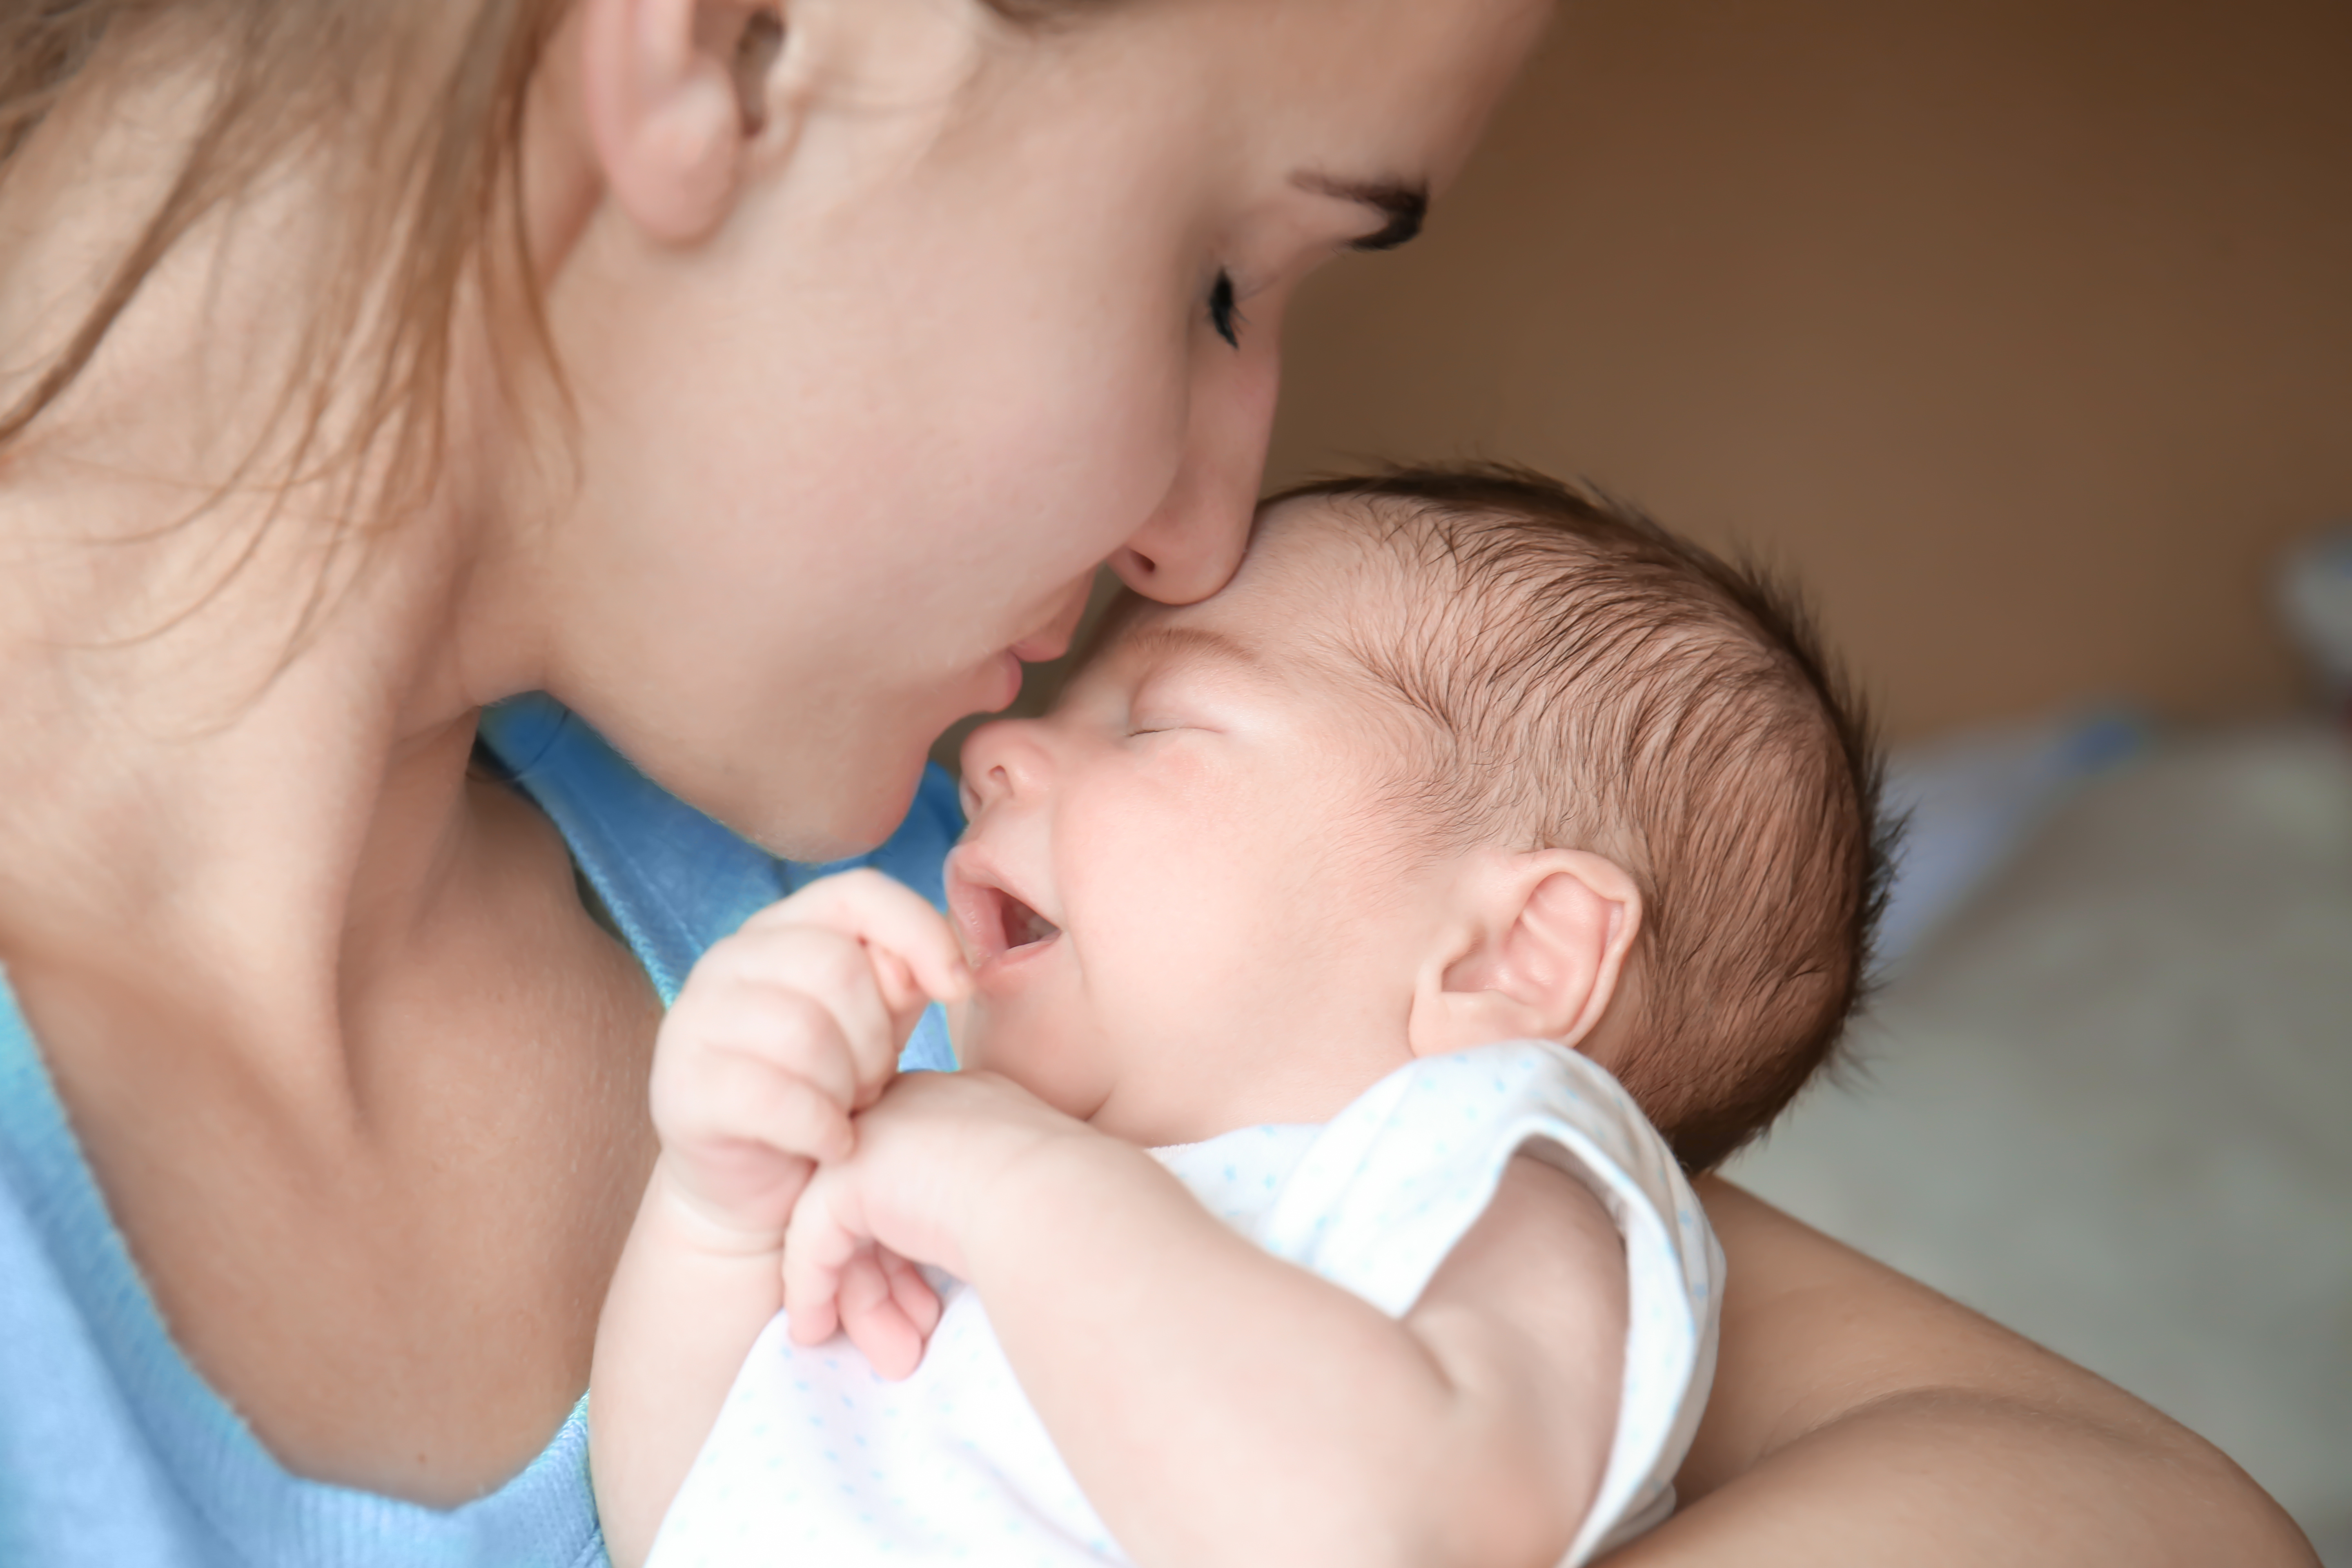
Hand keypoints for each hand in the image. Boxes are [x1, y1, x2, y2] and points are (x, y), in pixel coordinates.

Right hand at [648, 870, 969, 1248]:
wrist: (763, 1187)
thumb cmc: (830, 1091)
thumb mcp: (880, 1027)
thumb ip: (902, 981)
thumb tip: (924, 970)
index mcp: (783, 929)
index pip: (859, 892)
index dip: (919, 932)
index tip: (957, 989)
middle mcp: (730, 959)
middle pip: (838, 967)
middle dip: (876, 1038)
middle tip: (871, 1084)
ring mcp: (695, 1019)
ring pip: (806, 1033)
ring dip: (848, 1087)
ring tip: (846, 1110)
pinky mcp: (681, 1087)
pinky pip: (777, 1098)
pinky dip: (822, 1130)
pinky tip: (830, 1145)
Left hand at [783, 1070, 1097, 1377]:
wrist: (1060, 1204)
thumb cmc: (1069, 1216)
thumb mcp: (1022, 1208)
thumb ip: (974, 1220)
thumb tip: (945, 1264)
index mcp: (970, 1109)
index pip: (918, 1186)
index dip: (916, 1260)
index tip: (933, 1315)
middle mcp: (921, 1107)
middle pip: (880, 1208)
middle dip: (888, 1287)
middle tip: (906, 1352)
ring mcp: (881, 1131)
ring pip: (849, 1227)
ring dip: (864, 1301)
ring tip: (891, 1360)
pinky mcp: (850, 1169)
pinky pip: (814, 1235)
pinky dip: (812, 1286)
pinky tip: (814, 1329)